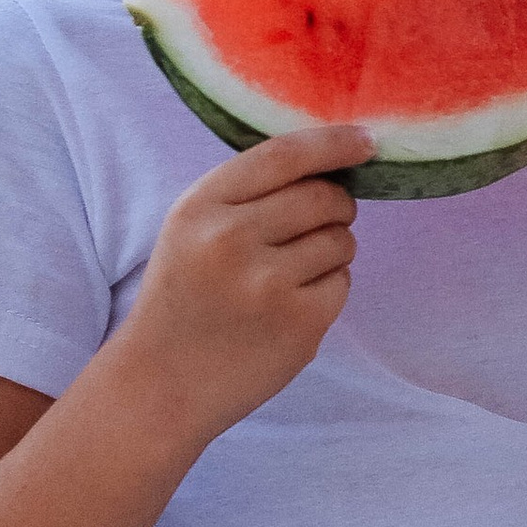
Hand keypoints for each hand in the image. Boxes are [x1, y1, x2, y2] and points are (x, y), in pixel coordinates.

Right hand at [114, 127, 368, 440]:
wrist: (160, 385)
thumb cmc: (185, 298)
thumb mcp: (191, 229)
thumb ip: (248, 193)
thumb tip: (332, 162)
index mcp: (200, 208)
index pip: (284, 155)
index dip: (334, 143)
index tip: (367, 141)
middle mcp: (231, 240)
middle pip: (323, 196)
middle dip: (335, 206)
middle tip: (318, 225)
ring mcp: (267, 285)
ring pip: (340, 239)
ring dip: (331, 249)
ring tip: (288, 275)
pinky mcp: (299, 325)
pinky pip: (342, 283)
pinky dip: (327, 289)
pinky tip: (289, 307)